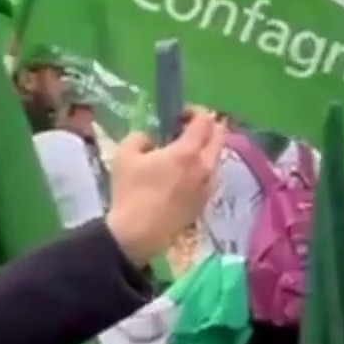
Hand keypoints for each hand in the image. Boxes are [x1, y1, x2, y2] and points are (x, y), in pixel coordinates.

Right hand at [104, 111, 227, 266]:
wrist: (138, 232)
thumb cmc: (130, 191)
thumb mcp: (125, 156)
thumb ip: (139, 138)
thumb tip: (150, 138)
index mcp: (188, 151)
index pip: (205, 121)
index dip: (194, 112)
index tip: (179, 115)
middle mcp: (206, 166)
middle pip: (219, 136)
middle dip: (206, 127)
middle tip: (186, 129)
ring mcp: (209, 184)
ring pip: (217, 157)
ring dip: (206, 148)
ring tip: (184, 153)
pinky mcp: (206, 200)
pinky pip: (211, 175)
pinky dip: (203, 167)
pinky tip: (185, 174)